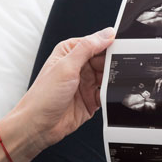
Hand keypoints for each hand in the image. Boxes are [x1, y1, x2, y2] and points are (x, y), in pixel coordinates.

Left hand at [11, 27, 114, 151]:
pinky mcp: (90, 101)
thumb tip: (106, 34)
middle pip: (104, 60)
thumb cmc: (43, 97)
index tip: (122, 47)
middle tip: (122, 67)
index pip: (95, 43)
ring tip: (114, 82)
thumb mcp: (66, 66)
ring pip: (107, 77)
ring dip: (112, 80)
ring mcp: (84, 84)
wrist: (38, 126)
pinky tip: (108, 95)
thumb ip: (87, 48)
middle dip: (113, 64)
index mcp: (69, 53)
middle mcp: (77, 67)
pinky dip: (110, 95)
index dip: (109, 44)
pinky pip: (106, 95)